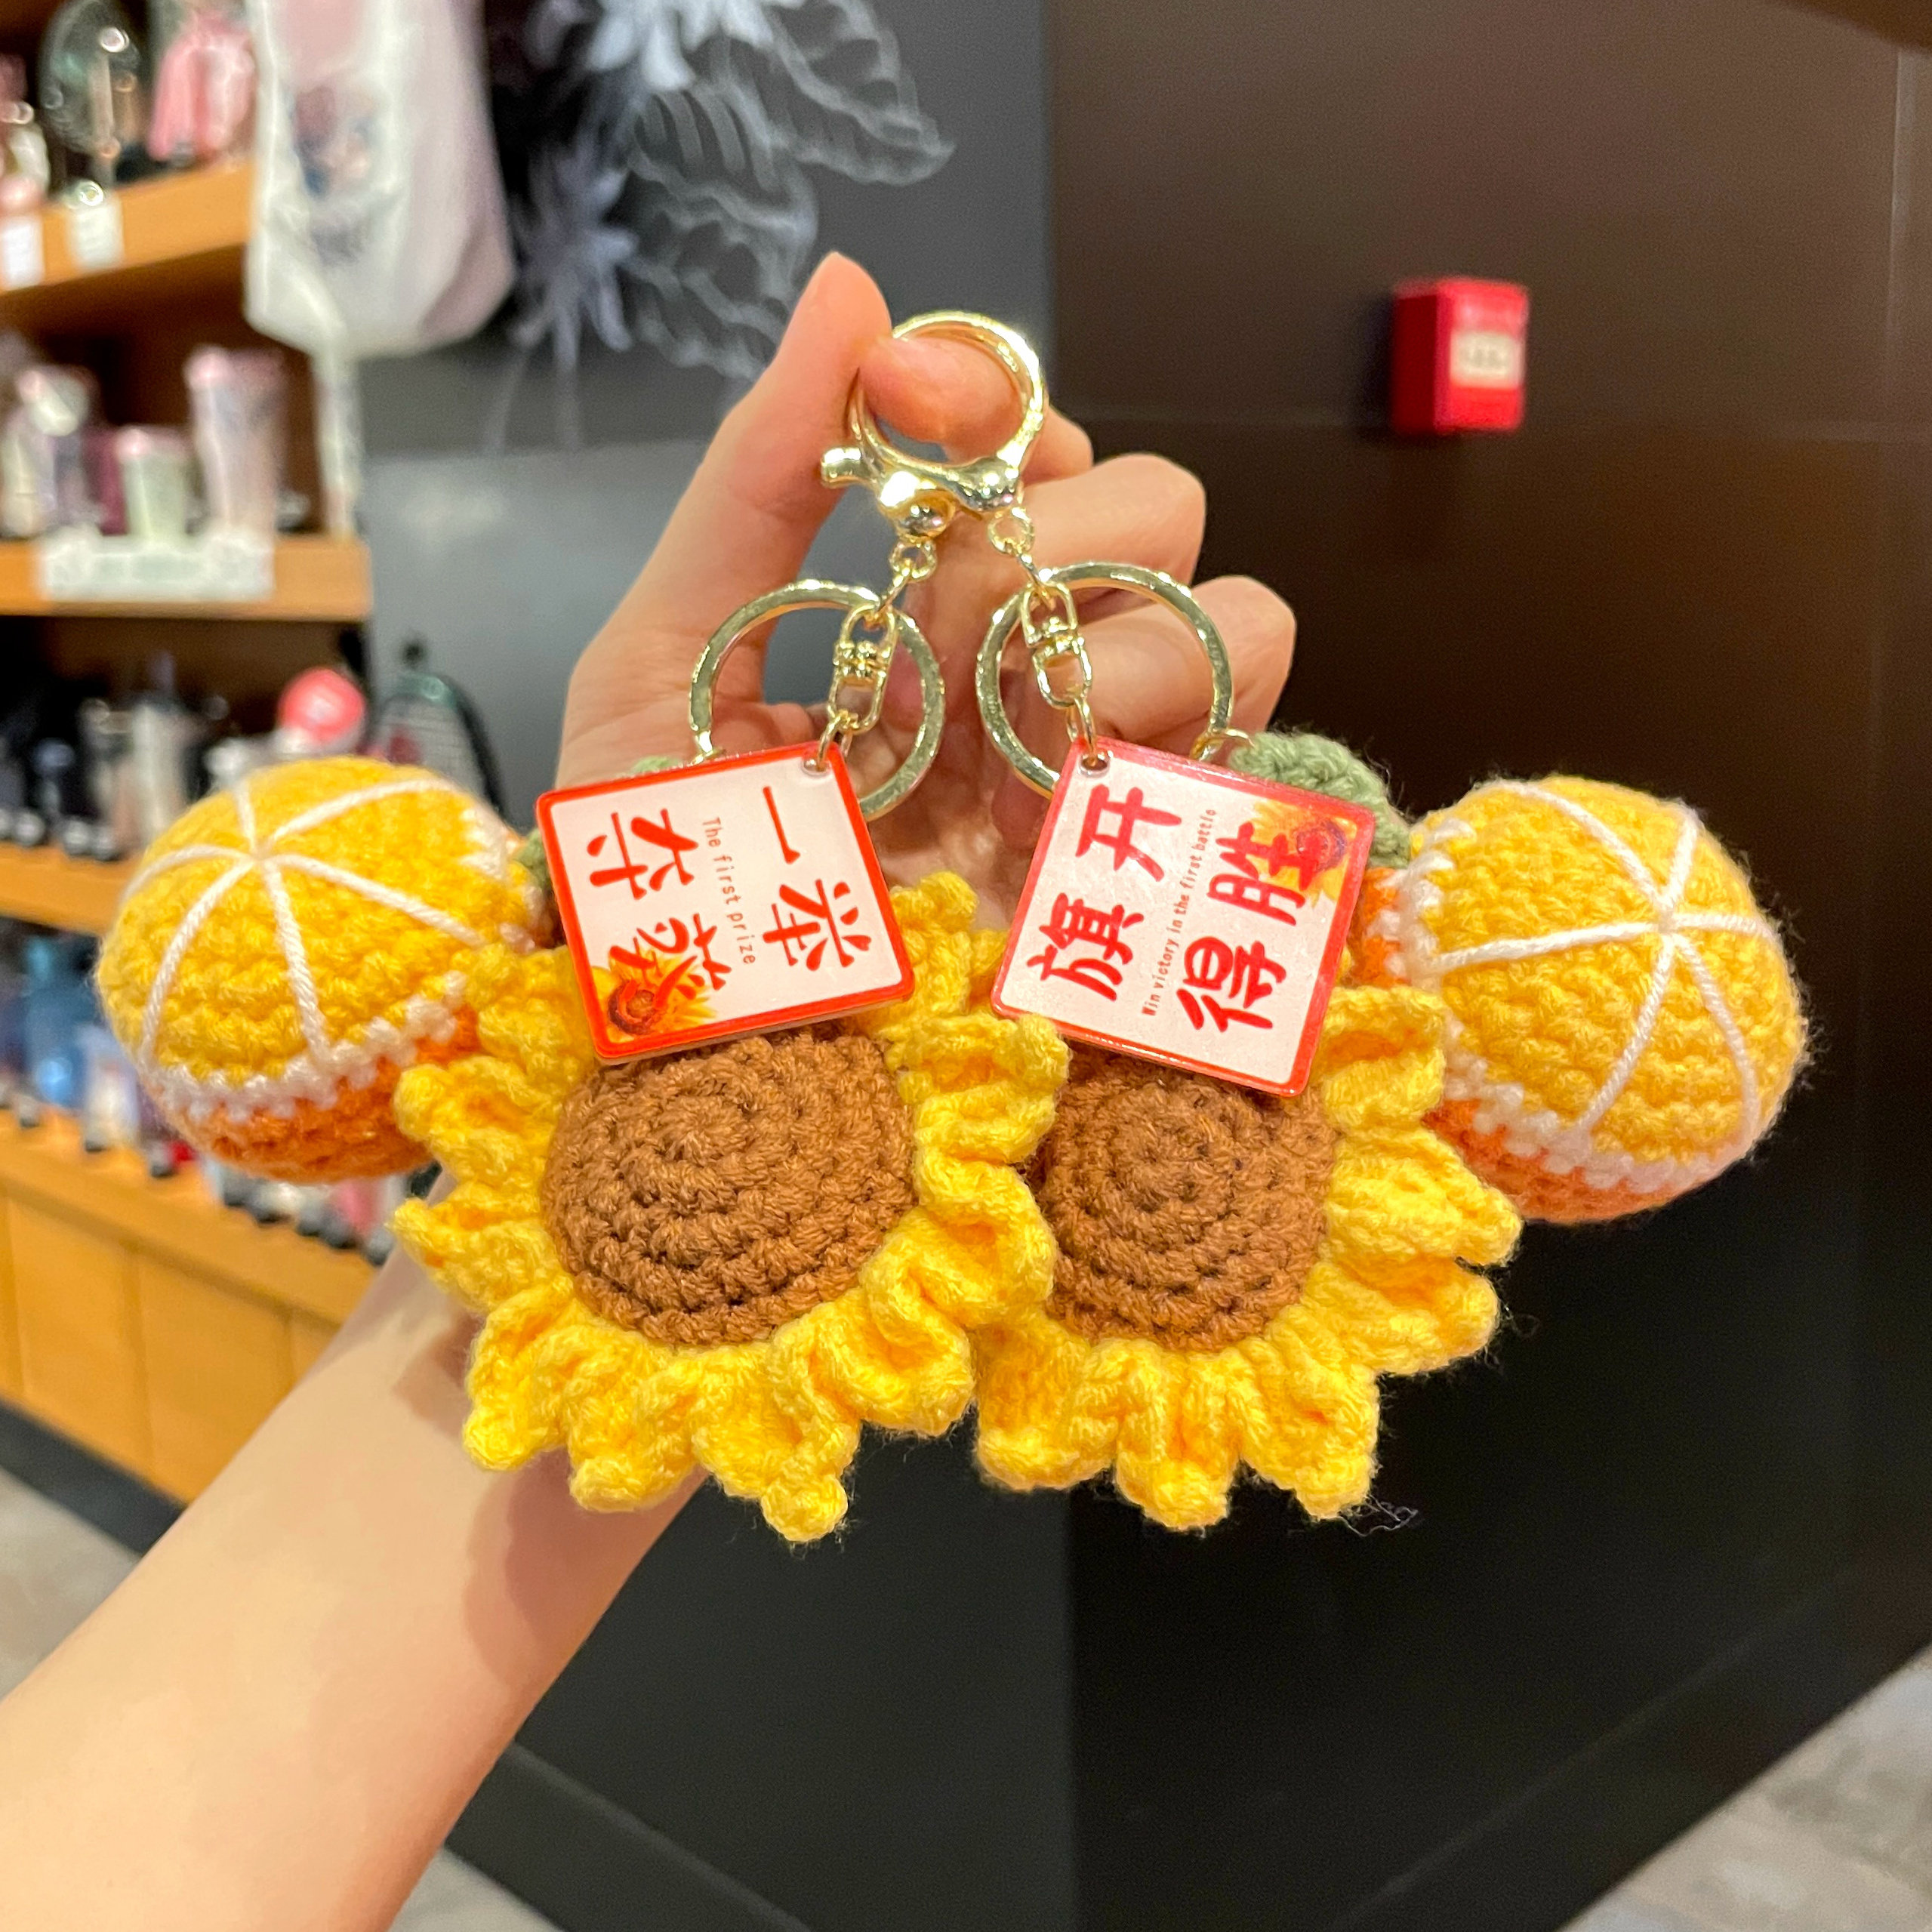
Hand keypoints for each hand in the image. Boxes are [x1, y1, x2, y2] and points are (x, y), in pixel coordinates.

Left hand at [559, 255, 1296, 923]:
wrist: (687, 1051)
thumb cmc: (659, 867)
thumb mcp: (666, 658)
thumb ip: (754, 480)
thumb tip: (854, 285)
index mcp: (931, 621)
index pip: (1032, 451)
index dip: (994, 392)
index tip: (902, 394)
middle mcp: (1039, 679)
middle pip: (1159, 502)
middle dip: (1048, 536)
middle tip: (925, 635)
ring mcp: (1104, 775)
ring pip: (1236, 615)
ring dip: (1117, 642)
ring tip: (994, 733)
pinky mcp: (1147, 879)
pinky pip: (1244, 756)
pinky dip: (1156, 748)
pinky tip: (1044, 798)